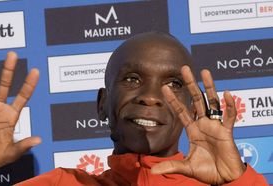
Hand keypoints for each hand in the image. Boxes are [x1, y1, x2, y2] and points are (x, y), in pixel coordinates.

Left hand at [151, 66, 245, 184]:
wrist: (224, 179)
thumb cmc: (207, 171)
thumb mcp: (186, 167)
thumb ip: (171, 166)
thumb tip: (154, 171)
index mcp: (193, 130)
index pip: (181, 110)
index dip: (173, 99)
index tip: (164, 87)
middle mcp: (204, 124)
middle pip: (197, 100)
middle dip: (190, 84)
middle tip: (184, 69)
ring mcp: (215, 126)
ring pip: (213, 102)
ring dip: (210, 87)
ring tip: (205, 71)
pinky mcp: (227, 132)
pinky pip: (229, 117)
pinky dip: (229, 106)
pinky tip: (226, 94)